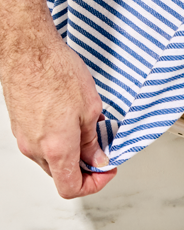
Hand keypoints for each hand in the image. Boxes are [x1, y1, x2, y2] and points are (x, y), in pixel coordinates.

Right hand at [1, 35, 116, 198]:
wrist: (29, 50)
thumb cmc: (58, 72)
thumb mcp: (90, 107)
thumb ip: (93, 139)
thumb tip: (97, 157)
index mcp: (56, 148)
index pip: (72, 187)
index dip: (95, 183)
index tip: (107, 168)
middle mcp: (35, 148)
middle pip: (62, 173)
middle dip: (86, 165)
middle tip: (102, 145)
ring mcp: (25, 137)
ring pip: (52, 158)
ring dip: (73, 150)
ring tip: (89, 126)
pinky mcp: (21, 124)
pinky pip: (42, 142)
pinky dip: (60, 138)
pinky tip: (72, 116)